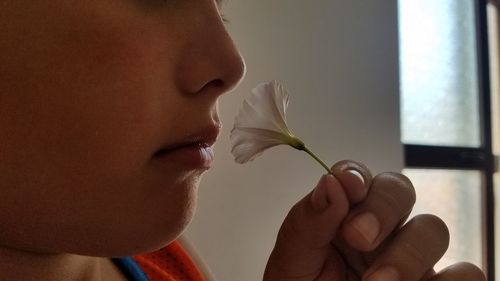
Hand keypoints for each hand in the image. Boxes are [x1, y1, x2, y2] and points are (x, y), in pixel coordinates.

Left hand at [264, 160, 484, 280]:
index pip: (357, 176)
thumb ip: (308, 221)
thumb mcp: (293, 259)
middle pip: (400, 190)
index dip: (356, 174)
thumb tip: (332, 182)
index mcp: (341, 214)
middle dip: (381, 209)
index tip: (349, 187)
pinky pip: (466, 273)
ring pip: (433, 228)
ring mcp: (410, 257)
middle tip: (357, 238)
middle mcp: (379, 229)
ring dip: (408, 253)